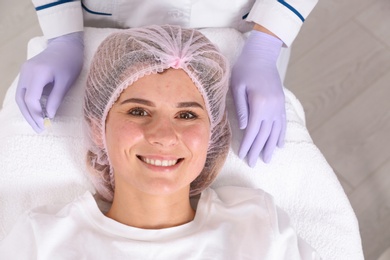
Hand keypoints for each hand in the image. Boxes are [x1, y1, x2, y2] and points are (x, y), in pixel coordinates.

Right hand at [16, 32, 83, 132]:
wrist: (65, 45)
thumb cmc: (70, 62)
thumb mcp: (66, 82)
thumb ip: (56, 99)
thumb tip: (49, 116)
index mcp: (37, 73)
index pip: (31, 99)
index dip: (37, 114)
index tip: (45, 125)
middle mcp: (26, 72)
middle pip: (22, 100)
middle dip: (30, 116)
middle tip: (39, 130)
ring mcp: (24, 72)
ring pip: (20, 97)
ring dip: (27, 112)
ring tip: (37, 125)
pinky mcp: (25, 72)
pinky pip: (23, 91)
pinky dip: (28, 104)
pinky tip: (36, 113)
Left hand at [231, 30, 285, 166]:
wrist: (262, 55)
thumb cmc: (245, 69)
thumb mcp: (238, 86)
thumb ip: (242, 108)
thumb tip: (245, 128)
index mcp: (260, 104)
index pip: (253, 131)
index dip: (248, 145)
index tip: (244, 156)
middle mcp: (272, 108)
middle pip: (265, 134)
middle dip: (258, 150)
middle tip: (254, 164)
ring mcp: (279, 106)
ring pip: (276, 131)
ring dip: (271, 146)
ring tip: (267, 159)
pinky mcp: (281, 103)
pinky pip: (283, 123)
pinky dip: (281, 135)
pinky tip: (279, 145)